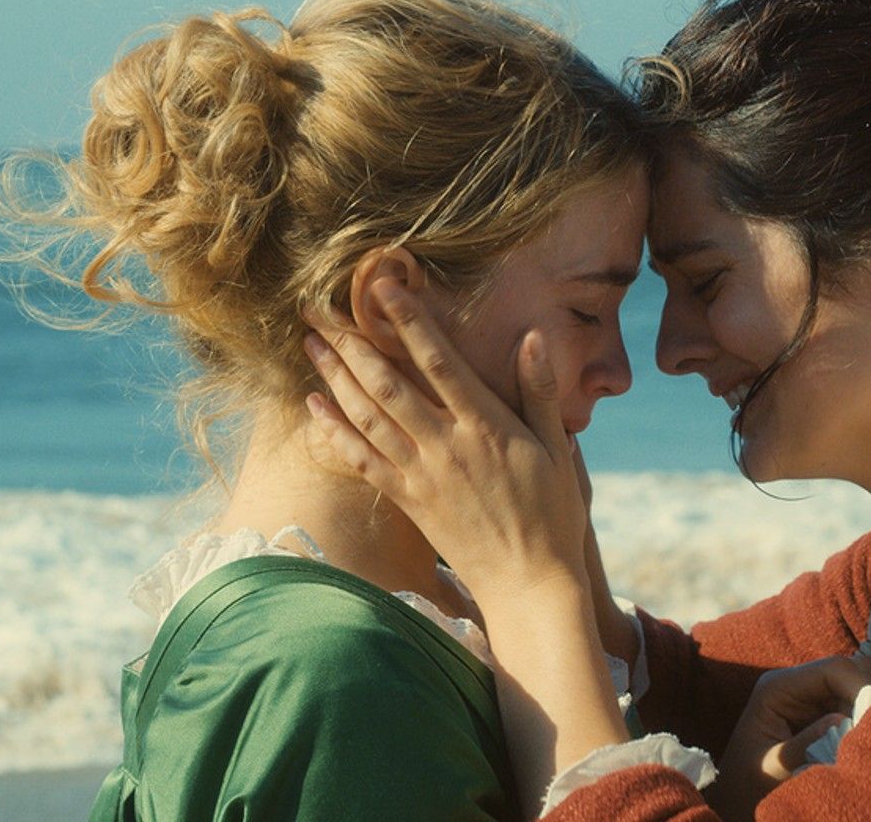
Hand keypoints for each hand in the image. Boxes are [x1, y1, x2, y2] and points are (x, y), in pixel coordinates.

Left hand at [303, 278, 587, 597]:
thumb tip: (531, 339)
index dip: (411, 322)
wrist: (529, 582)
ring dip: (335, 377)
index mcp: (486, 427)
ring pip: (368, 418)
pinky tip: (314, 405)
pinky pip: (362, 461)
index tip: (384, 288)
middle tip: (320, 308)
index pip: (441, 363)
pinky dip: (334, 431)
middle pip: (389, 385)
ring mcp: (422, 475)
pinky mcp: (408, 501)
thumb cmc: (552, 513)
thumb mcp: (558, 449)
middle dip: (352, 343)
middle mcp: (447, 446)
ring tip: (311, 343)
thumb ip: (541, 393)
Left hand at [709, 654, 870, 819]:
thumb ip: (807, 743)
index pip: (832, 669)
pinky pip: (852, 710)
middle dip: (867, 698)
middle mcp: (796, 685)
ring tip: (870, 739)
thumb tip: (843, 719)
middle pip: (848, 675)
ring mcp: (809, 700)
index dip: (860, 686)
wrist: (738, 801)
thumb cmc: (749, 785)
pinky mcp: (820, 717)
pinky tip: (862, 742)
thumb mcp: (776, 767)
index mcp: (778, 687)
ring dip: (867, 711)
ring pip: (855, 691)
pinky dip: (862, 722)